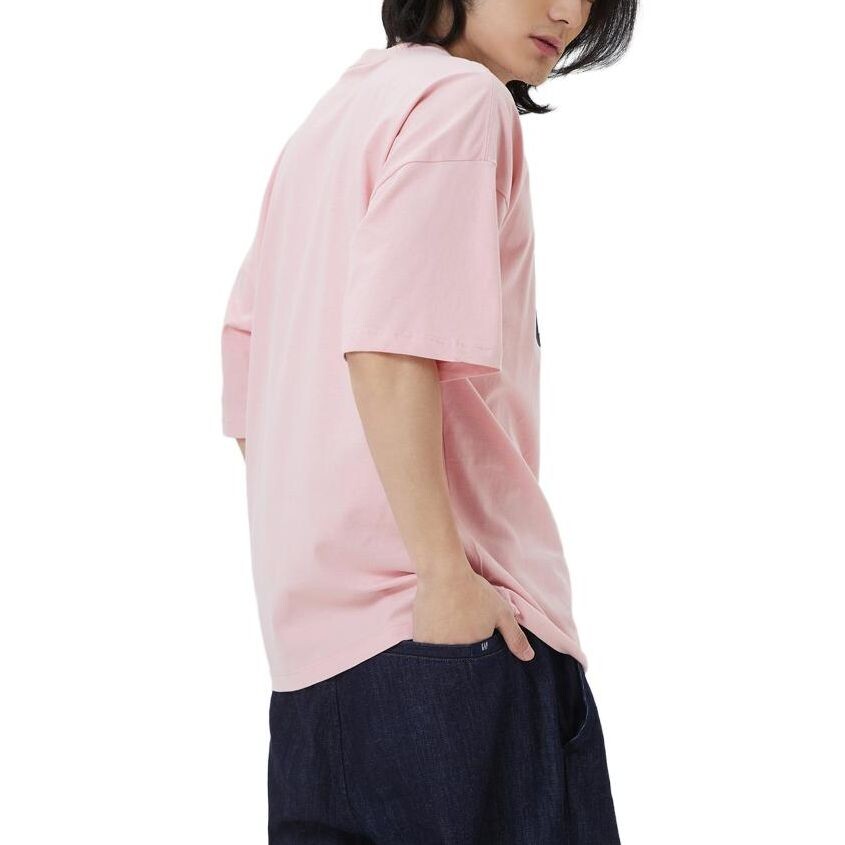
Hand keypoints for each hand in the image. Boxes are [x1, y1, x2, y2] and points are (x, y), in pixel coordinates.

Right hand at [412, 567, 534, 660]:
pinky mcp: (419, 637)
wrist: (443, 574)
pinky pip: (427, 648)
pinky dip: (432, 642)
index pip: (478, 669)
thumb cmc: (474, 592)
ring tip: (450, 630)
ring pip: (441, 659)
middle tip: (462, 634)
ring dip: (446, 649)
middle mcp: (453, 655)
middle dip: (462, 657)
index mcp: (474, 652)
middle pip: (458, 666)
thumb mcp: (502, 613)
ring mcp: (434, 648)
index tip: (477, 644)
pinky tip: (437, 627)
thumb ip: (515, 637)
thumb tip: (529, 658)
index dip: (478, 659)